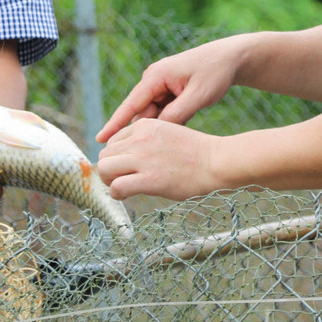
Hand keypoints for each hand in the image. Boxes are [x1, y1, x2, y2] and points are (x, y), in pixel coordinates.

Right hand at [97, 37, 244, 142]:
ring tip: (174, 135)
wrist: (230, 58)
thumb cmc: (215, 73)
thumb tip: (157, 131)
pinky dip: (171, 121)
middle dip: (146, 130)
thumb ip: (178, 114)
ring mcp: (161, 85)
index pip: (131, 104)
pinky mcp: (169, 91)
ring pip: (154, 114)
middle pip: (142, 112)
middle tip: (154, 149)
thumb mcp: (198, 96)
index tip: (100, 139)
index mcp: (156, 76)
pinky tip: (183, 125)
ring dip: (162, 126)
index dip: (115, 123)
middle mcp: (153, 80)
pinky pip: (164, 111)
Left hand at [97, 117, 226, 200]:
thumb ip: (145, 140)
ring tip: (122, 186)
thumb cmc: (196, 152)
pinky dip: (116, 193)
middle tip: (121, 179)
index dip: (116, 157)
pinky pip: (116, 187)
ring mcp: (143, 158)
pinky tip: (126, 195)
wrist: (217, 162)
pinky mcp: (149, 179)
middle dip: (109, 168)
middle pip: (105, 154)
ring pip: (104, 168)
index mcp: (144, 125)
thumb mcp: (167, 132)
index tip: (126, 167)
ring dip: (109, 180)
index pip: (112, 140)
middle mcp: (140, 139)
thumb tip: (126, 157)